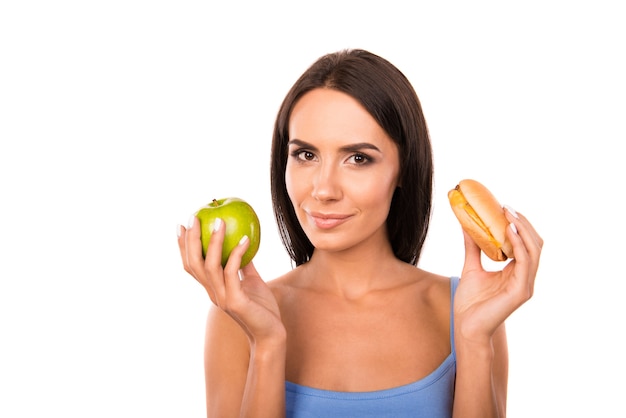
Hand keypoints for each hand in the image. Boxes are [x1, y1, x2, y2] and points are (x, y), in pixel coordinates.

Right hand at [177, 217, 284, 344]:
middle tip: (194, 217)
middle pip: (194, 264)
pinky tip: (246, 239)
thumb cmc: (263, 309)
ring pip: (210, 266)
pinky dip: (237, 254)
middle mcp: (212, 293)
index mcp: (213, 289)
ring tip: (220, 221)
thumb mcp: (252, 282)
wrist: (272, 334)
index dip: (183, 246)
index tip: (182, 225)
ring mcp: (222, 298)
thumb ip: (244, 265)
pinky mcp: (235, 301)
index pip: (191, 266)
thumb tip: (243, 241)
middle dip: (191, 239)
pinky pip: (232, 273)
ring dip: (214, 241)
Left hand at [453, 207, 542, 341]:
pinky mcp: (521, 291)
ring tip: (508, 214)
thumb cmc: (469, 302)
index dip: (519, 225)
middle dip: (523, 223)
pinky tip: (509, 231)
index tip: (504, 208)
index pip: (525, 244)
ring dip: (522, 230)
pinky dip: (518, 245)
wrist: (466, 326)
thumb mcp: (471, 267)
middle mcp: (525, 278)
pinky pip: (524, 263)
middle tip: (507, 207)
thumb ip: (473, 248)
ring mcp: (526, 285)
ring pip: (533, 251)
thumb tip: (467, 225)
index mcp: (516, 272)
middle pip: (534, 244)